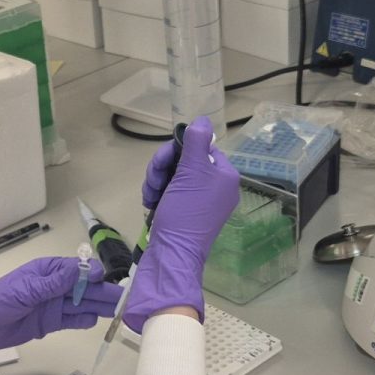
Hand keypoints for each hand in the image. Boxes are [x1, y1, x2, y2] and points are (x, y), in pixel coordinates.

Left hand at [0, 257, 122, 351]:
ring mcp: (54, 305)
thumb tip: (88, 270)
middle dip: (104, 292)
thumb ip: (58, 282)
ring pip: (82, 304)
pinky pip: (73, 320)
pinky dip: (85, 320)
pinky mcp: (51, 323)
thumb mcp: (29, 289)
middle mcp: (54, 286)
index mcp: (48, 271)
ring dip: (99, 306)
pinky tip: (98, 320)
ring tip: (120, 311)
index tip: (109, 281)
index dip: (95, 275)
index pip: (78, 270)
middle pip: (85, 288)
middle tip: (126, 300)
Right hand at [124, 116, 239, 332]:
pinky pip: (170, 191)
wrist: (172, 255)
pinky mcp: (185, 213)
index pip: (201, 148)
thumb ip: (197, 143)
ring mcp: (201, 202)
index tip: (163, 164)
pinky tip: (151, 204)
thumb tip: (203, 119)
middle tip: (153, 182)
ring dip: (156, 181)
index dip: (178, 152)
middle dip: (163, 168)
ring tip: (150, 196)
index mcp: (224, 176)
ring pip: (173, 175)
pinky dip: (158, 194)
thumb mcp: (191, 173)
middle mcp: (216, 187)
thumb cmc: (185, 214)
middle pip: (185, 161)